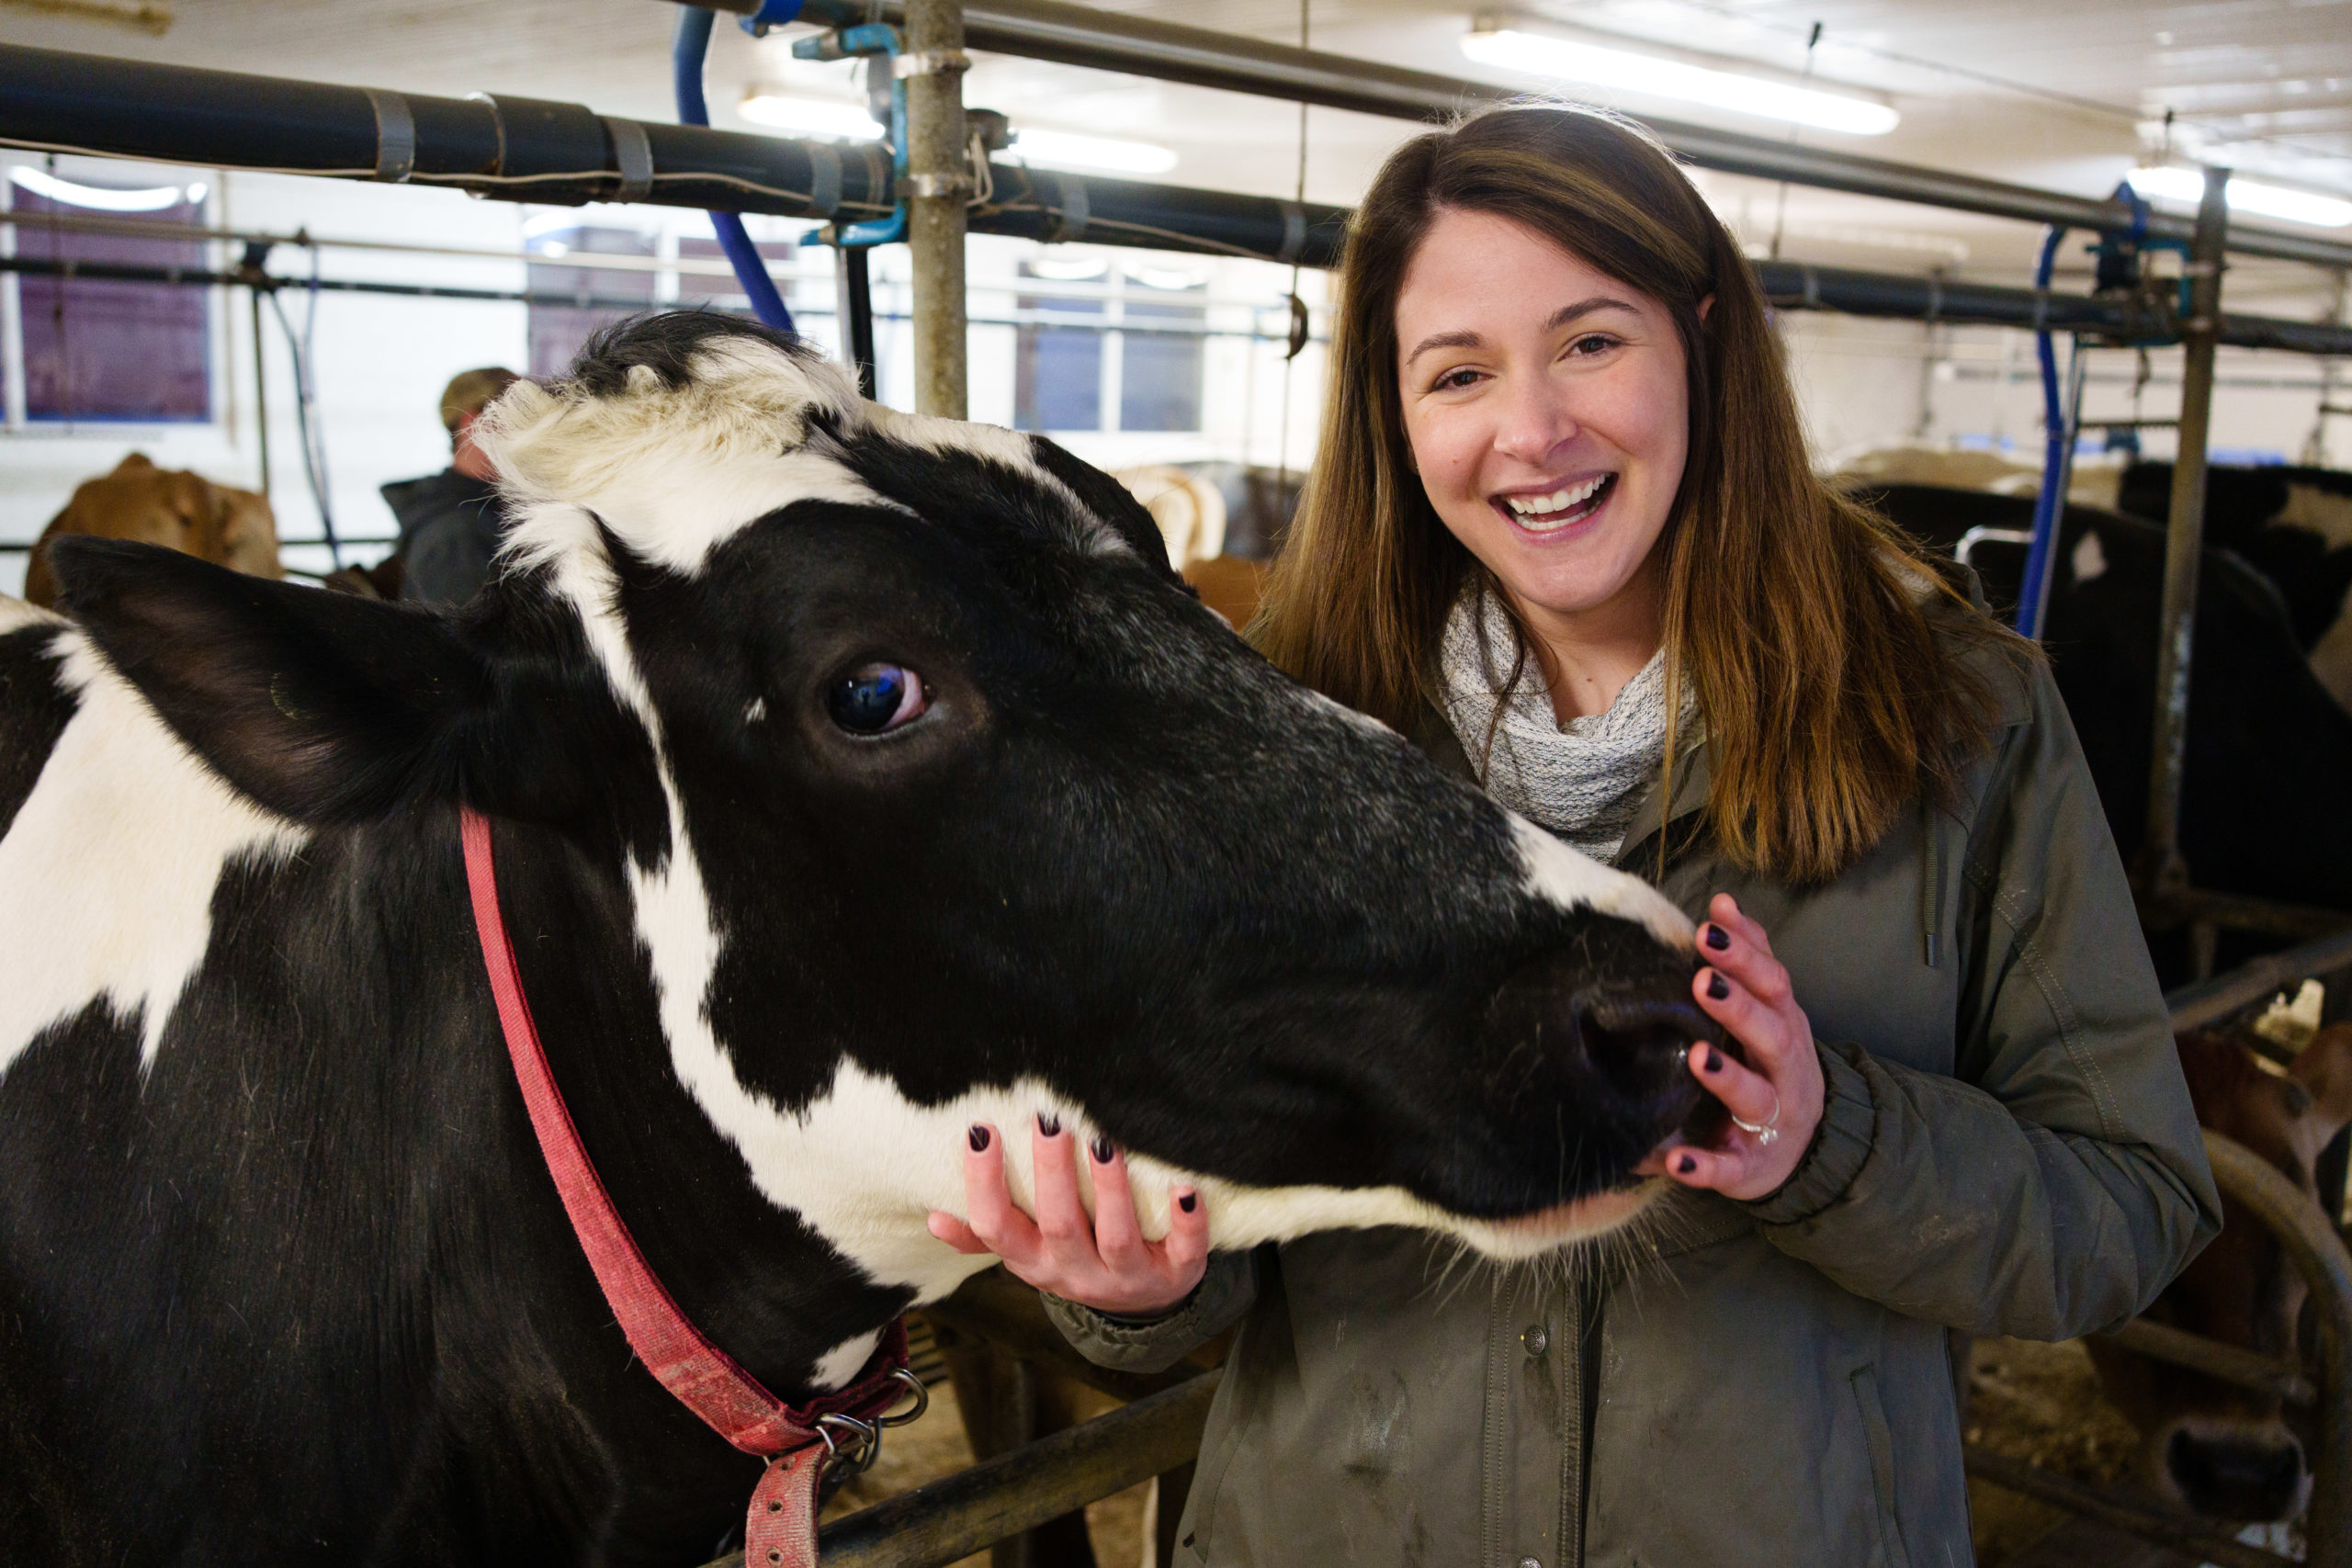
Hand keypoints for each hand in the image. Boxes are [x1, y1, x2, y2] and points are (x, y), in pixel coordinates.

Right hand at [926, 1114, 1209, 1317]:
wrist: (1145, 1303)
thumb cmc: (1078, 1258)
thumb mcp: (1030, 1253)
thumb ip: (986, 1235)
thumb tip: (934, 1216)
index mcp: (1035, 1262)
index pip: (997, 1229)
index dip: (984, 1185)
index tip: (980, 1131)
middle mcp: (1077, 1273)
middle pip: (1058, 1228)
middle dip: (1053, 1177)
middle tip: (1050, 1123)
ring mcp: (1128, 1277)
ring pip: (1115, 1239)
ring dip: (1111, 1190)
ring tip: (1104, 1143)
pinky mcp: (1177, 1273)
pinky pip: (1185, 1252)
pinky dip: (1187, 1223)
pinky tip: (1185, 1189)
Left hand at [1656, 893, 1825, 1200]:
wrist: (1803, 1148)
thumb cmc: (1769, 1065)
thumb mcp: (1771, 1012)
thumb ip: (1749, 961)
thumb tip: (1723, 902)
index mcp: (1784, 1027)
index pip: (1773, 983)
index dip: (1746, 954)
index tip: (1709, 927)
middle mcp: (1785, 1071)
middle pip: (1771, 1034)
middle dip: (1739, 1008)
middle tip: (1702, 982)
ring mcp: (1771, 1121)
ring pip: (1755, 1098)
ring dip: (1728, 1079)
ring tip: (1697, 1058)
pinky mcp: (1750, 1168)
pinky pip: (1728, 1170)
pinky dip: (1703, 1167)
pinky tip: (1674, 1163)